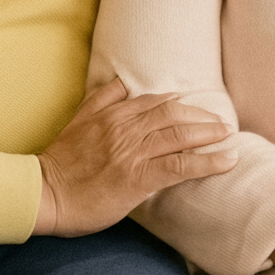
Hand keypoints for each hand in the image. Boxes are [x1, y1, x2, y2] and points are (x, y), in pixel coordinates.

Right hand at [33, 78, 237, 236]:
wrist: (46, 192)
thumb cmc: (61, 162)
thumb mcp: (78, 118)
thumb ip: (101, 99)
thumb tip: (121, 82)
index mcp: (113, 113)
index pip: (155, 102)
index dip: (179, 104)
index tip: (195, 108)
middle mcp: (127, 128)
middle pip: (174, 114)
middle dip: (201, 116)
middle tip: (220, 121)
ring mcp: (134, 152)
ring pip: (181, 135)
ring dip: (209, 134)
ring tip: (228, 134)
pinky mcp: (139, 177)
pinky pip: (181, 165)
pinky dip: (208, 161)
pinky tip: (226, 160)